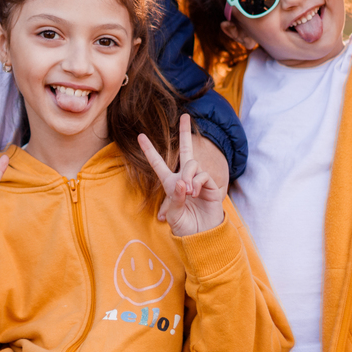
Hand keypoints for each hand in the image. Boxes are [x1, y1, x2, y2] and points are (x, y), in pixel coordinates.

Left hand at [139, 114, 225, 236]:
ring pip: (192, 164)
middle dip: (185, 133)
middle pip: (185, 150)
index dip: (149, 150)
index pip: (158, 164)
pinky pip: (202, 175)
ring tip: (188, 192)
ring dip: (188, 176)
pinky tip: (195, 192)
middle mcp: (185, 178)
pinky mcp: (211, 185)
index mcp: (170, 184)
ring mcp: (198, 180)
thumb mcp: (175, 214)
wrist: (203, 236)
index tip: (140, 136)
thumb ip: (176, 198)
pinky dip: (197, 182)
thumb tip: (182, 182)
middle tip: (186, 115)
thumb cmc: (186, 227)